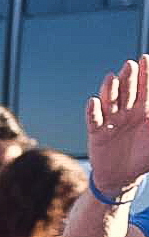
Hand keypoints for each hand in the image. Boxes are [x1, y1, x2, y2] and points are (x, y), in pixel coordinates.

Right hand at [87, 56, 148, 197]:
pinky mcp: (97, 132)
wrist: (122, 177)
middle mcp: (126, 112)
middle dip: (129, 78)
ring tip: (111, 77)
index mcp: (144, 110)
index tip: (146, 58)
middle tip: (130, 65)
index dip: (146, 74)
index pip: (146, 88)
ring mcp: (111, 121)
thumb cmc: (143, 157)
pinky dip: (93, 111)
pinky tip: (93, 102)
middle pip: (128, 91)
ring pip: (110, 102)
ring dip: (110, 90)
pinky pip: (94, 120)